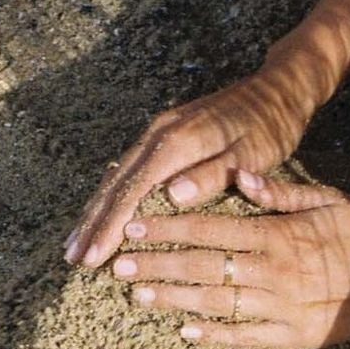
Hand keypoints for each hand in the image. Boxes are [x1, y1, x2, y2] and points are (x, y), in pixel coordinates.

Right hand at [63, 54, 322, 269]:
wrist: (275, 89)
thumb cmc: (269, 126)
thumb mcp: (250, 154)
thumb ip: (212, 175)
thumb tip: (172, 196)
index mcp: (178, 141)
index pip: (134, 189)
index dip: (111, 225)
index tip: (95, 256)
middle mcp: (160, 133)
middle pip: (116, 183)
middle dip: (93, 223)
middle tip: (74, 259)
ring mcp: (158, 133)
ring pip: (117, 175)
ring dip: (95, 211)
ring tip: (75, 245)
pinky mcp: (163, 136)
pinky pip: (128, 170)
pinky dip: (111, 196)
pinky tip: (100, 215)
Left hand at [111, 170, 349, 348]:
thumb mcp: (327, 198)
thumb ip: (280, 192)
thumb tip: (239, 178)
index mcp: (277, 234)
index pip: (210, 229)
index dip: (169, 229)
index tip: (135, 227)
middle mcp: (273, 272)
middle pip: (202, 267)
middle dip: (157, 265)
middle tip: (118, 265)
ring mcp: (281, 308)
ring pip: (216, 303)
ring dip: (174, 300)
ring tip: (138, 295)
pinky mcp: (293, 337)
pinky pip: (245, 338)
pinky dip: (214, 336)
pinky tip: (184, 332)